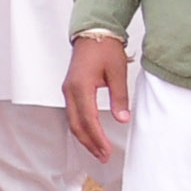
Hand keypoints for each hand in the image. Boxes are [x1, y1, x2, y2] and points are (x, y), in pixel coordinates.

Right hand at [64, 33, 131, 162]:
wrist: (93, 34)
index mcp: (81, 87)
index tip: (108, 151)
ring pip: (73, 121)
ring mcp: (68, 91)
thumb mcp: (118, 73)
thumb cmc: (105, 50)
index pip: (89, 119)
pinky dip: (81, 127)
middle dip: (90, 143)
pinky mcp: (70, 90)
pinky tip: (90, 134)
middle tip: (103, 157)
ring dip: (84, 137)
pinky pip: (72, 114)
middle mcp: (70, 91)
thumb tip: (123, 119)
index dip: (98, 138)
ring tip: (97, 150)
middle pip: (77, 124)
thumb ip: (119, 98)